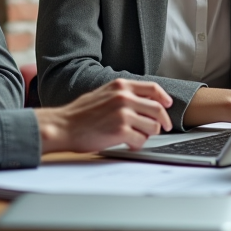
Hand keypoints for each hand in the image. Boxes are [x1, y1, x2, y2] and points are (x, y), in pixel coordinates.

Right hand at [36, 79, 172, 153]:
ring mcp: (123, 114)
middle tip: (162, 128)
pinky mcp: (121, 131)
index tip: (168, 105)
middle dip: (163, 121)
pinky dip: (137, 144)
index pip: (153, 89)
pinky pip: (141, 141)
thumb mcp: (103, 94)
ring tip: (135, 136)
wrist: (63, 126)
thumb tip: (144, 101)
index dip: (164, 98)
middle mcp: (124, 97)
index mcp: (120, 86)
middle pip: (158, 109)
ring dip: (147, 134)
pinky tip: (127, 143)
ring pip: (153, 127)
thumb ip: (123, 95)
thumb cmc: (80, 113)